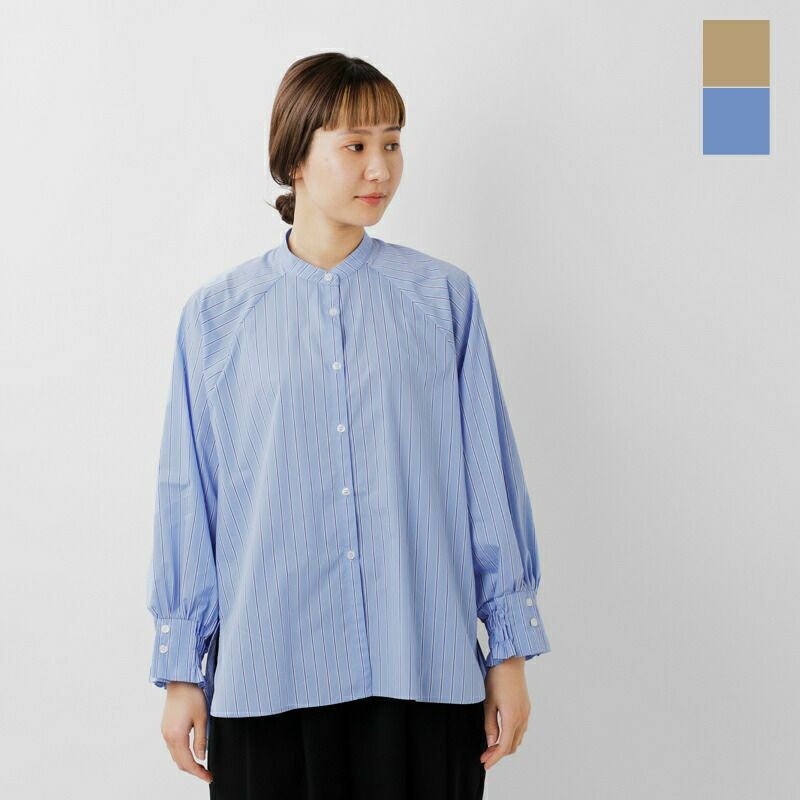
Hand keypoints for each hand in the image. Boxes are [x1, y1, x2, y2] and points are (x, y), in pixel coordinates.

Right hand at [160, 682, 212, 783]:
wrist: (180, 680)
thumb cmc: (192, 695)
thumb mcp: (202, 718)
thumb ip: (201, 740)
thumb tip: (202, 757)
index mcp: (176, 736)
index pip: (187, 762)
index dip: (198, 772)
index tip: (208, 777)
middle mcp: (167, 736)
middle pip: (179, 762)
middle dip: (193, 770)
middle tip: (206, 773)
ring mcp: (165, 731)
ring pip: (175, 755)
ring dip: (187, 762)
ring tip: (201, 765)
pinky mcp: (166, 727)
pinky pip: (172, 746)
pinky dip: (181, 753)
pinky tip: (191, 751)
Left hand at [480, 656, 530, 770]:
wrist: (510, 660)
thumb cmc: (497, 678)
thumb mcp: (488, 702)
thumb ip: (490, 724)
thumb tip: (491, 743)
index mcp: (512, 717)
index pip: (504, 746)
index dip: (494, 758)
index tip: (485, 764)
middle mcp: (522, 717)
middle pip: (512, 745)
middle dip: (498, 754)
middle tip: (484, 756)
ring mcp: (526, 712)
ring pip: (517, 738)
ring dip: (505, 745)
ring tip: (491, 746)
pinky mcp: (526, 707)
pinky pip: (521, 729)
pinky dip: (511, 736)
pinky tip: (502, 733)